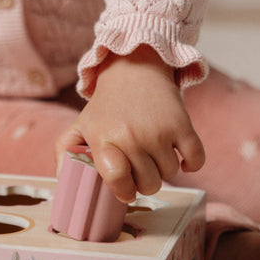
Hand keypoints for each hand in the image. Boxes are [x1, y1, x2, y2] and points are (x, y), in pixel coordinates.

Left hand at [55, 46, 204, 202]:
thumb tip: (63, 180)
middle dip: (145, 180)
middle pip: (148, 184)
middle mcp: (131, 136)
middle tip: (140, 164)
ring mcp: (159, 131)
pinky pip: (195, 161)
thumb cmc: (107, 105)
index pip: (118, 181)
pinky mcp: (182, 124)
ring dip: (164, 168)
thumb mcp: (80, 124)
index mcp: (104, 139)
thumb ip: (64, 152)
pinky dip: (191, 164)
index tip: (125, 189)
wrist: (134, 68)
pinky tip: (180, 156)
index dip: (124, 191)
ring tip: (154, 151)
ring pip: (170, 174)